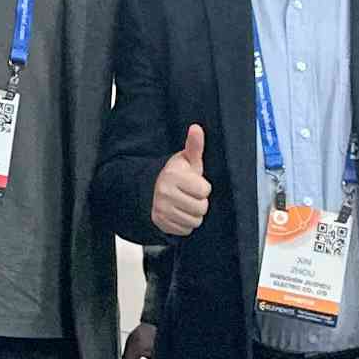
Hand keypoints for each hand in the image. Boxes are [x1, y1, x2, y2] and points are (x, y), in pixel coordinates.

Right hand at [151, 124, 211, 238]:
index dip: (203, 187)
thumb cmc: (176, 174)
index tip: (193, 182)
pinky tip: (179, 212)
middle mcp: (165, 193)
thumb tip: (196, 128)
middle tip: (189, 194)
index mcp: (173, 176)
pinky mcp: (160, 223)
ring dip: (193, 214)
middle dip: (199, 202)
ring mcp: (161, 209)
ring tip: (185, 203)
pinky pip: (185, 230)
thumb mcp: (187, 160)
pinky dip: (184, 223)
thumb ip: (194, 145)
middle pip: (201, 208)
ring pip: (194, 221)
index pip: (205, 190)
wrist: (153, 188)